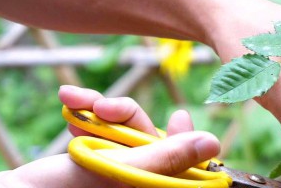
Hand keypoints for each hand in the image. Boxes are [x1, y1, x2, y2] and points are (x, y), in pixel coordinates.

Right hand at [0, 85, 219, 187]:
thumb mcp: (112, 172)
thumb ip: (162, 158)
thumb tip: (211, 143)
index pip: (185, 173)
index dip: (186, 144)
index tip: (179, 115)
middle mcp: (131, 187)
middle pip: (152, 146)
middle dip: (128, 116)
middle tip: (103, 105)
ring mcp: (110, 176)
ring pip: (124, 134)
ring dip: (102, 111)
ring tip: (76, 101)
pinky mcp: (88, 164)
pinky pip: (99, 134)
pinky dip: (85, 114)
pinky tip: (69, 103)